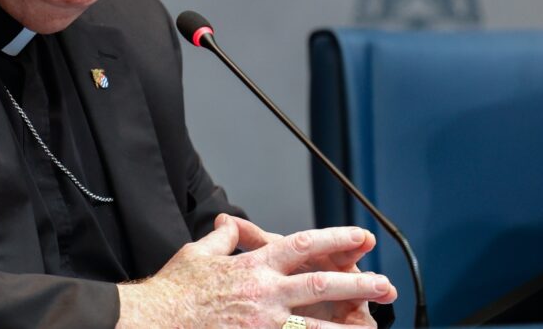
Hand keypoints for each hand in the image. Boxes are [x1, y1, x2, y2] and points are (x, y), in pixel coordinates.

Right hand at [116, 215, 396, 327]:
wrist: (157, 320)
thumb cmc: (174, 290)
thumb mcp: (197, 253)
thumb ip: (221, 239)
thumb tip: (229, 224)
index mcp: (253, 266)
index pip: (302, 245)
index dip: (335, 238)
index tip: (360, 236)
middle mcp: (264, 292)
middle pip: (320, 283)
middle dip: (357, 283)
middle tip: (386, 284)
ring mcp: (264, 322)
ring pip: (316, 323)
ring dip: (347, 324)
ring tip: (372, 325)